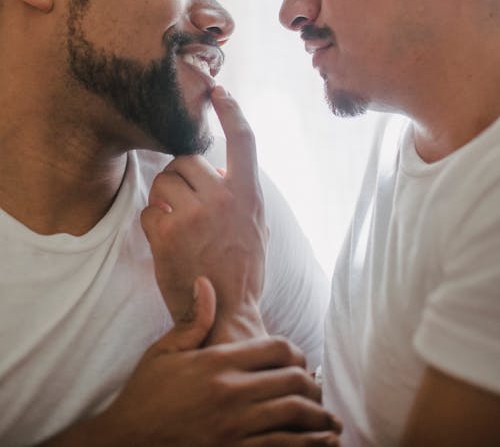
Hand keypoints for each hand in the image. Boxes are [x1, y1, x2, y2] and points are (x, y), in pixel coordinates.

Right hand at [42, 281, 341, 445]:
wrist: (126, 439)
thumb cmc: (145, 393)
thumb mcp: (164, 350)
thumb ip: (194, 319)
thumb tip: (207, 283)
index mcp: (217, 362)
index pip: (275, 349)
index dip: (296, 353)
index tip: (302, 360)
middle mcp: (230, 392)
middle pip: (291, 381)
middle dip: (313, 385)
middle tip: (320, 390)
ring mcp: (233, 426)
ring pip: (292, 416)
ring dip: (317, 417)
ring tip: (331, 421)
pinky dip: (303, 445)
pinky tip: (316, 444)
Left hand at [141, 86, 267, 342]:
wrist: (226, 314)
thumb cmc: (242, 270)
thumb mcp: (256, 225)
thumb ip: (242, 192)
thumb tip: (225, 167)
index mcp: (248, 194)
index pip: (243, 139)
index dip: (231, 110)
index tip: (218, 90)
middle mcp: (223, 199)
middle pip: (187, 159)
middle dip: (181, 176)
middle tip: (186, 204)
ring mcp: (195, 216)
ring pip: (164, 182)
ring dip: (165, 199)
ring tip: (178, 225)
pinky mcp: (168, 235)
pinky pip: (150, 210)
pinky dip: (154, 223)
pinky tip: (167, 242)